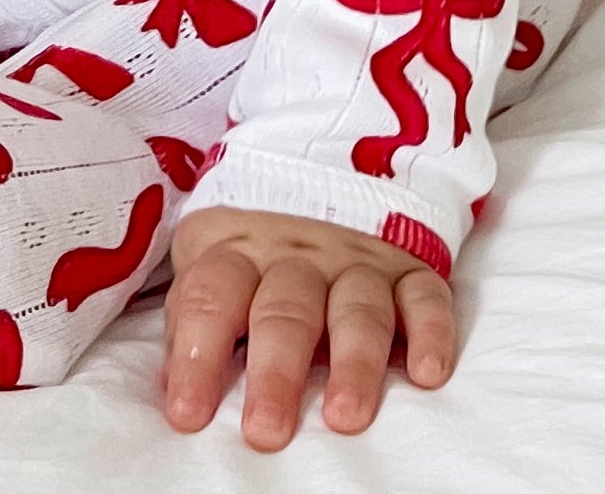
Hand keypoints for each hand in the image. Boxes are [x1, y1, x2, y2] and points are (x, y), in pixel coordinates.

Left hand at [161, 204, 455, 449]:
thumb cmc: (253, 252)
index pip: (210, 297)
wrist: (321, 172)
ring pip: (356, 308)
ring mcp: (356, 262)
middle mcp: (298, 258)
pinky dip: (431, 332)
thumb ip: (190, 322)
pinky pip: (425, 296)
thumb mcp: (208, 264)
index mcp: (238, 254)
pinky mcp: (408, 270)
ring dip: (352, 361)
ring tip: (344, 415)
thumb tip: (173, 394)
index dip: (196, 354)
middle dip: (275, 372)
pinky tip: (428, 373)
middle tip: (266, 431)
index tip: (188, 414)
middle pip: (284, 310)